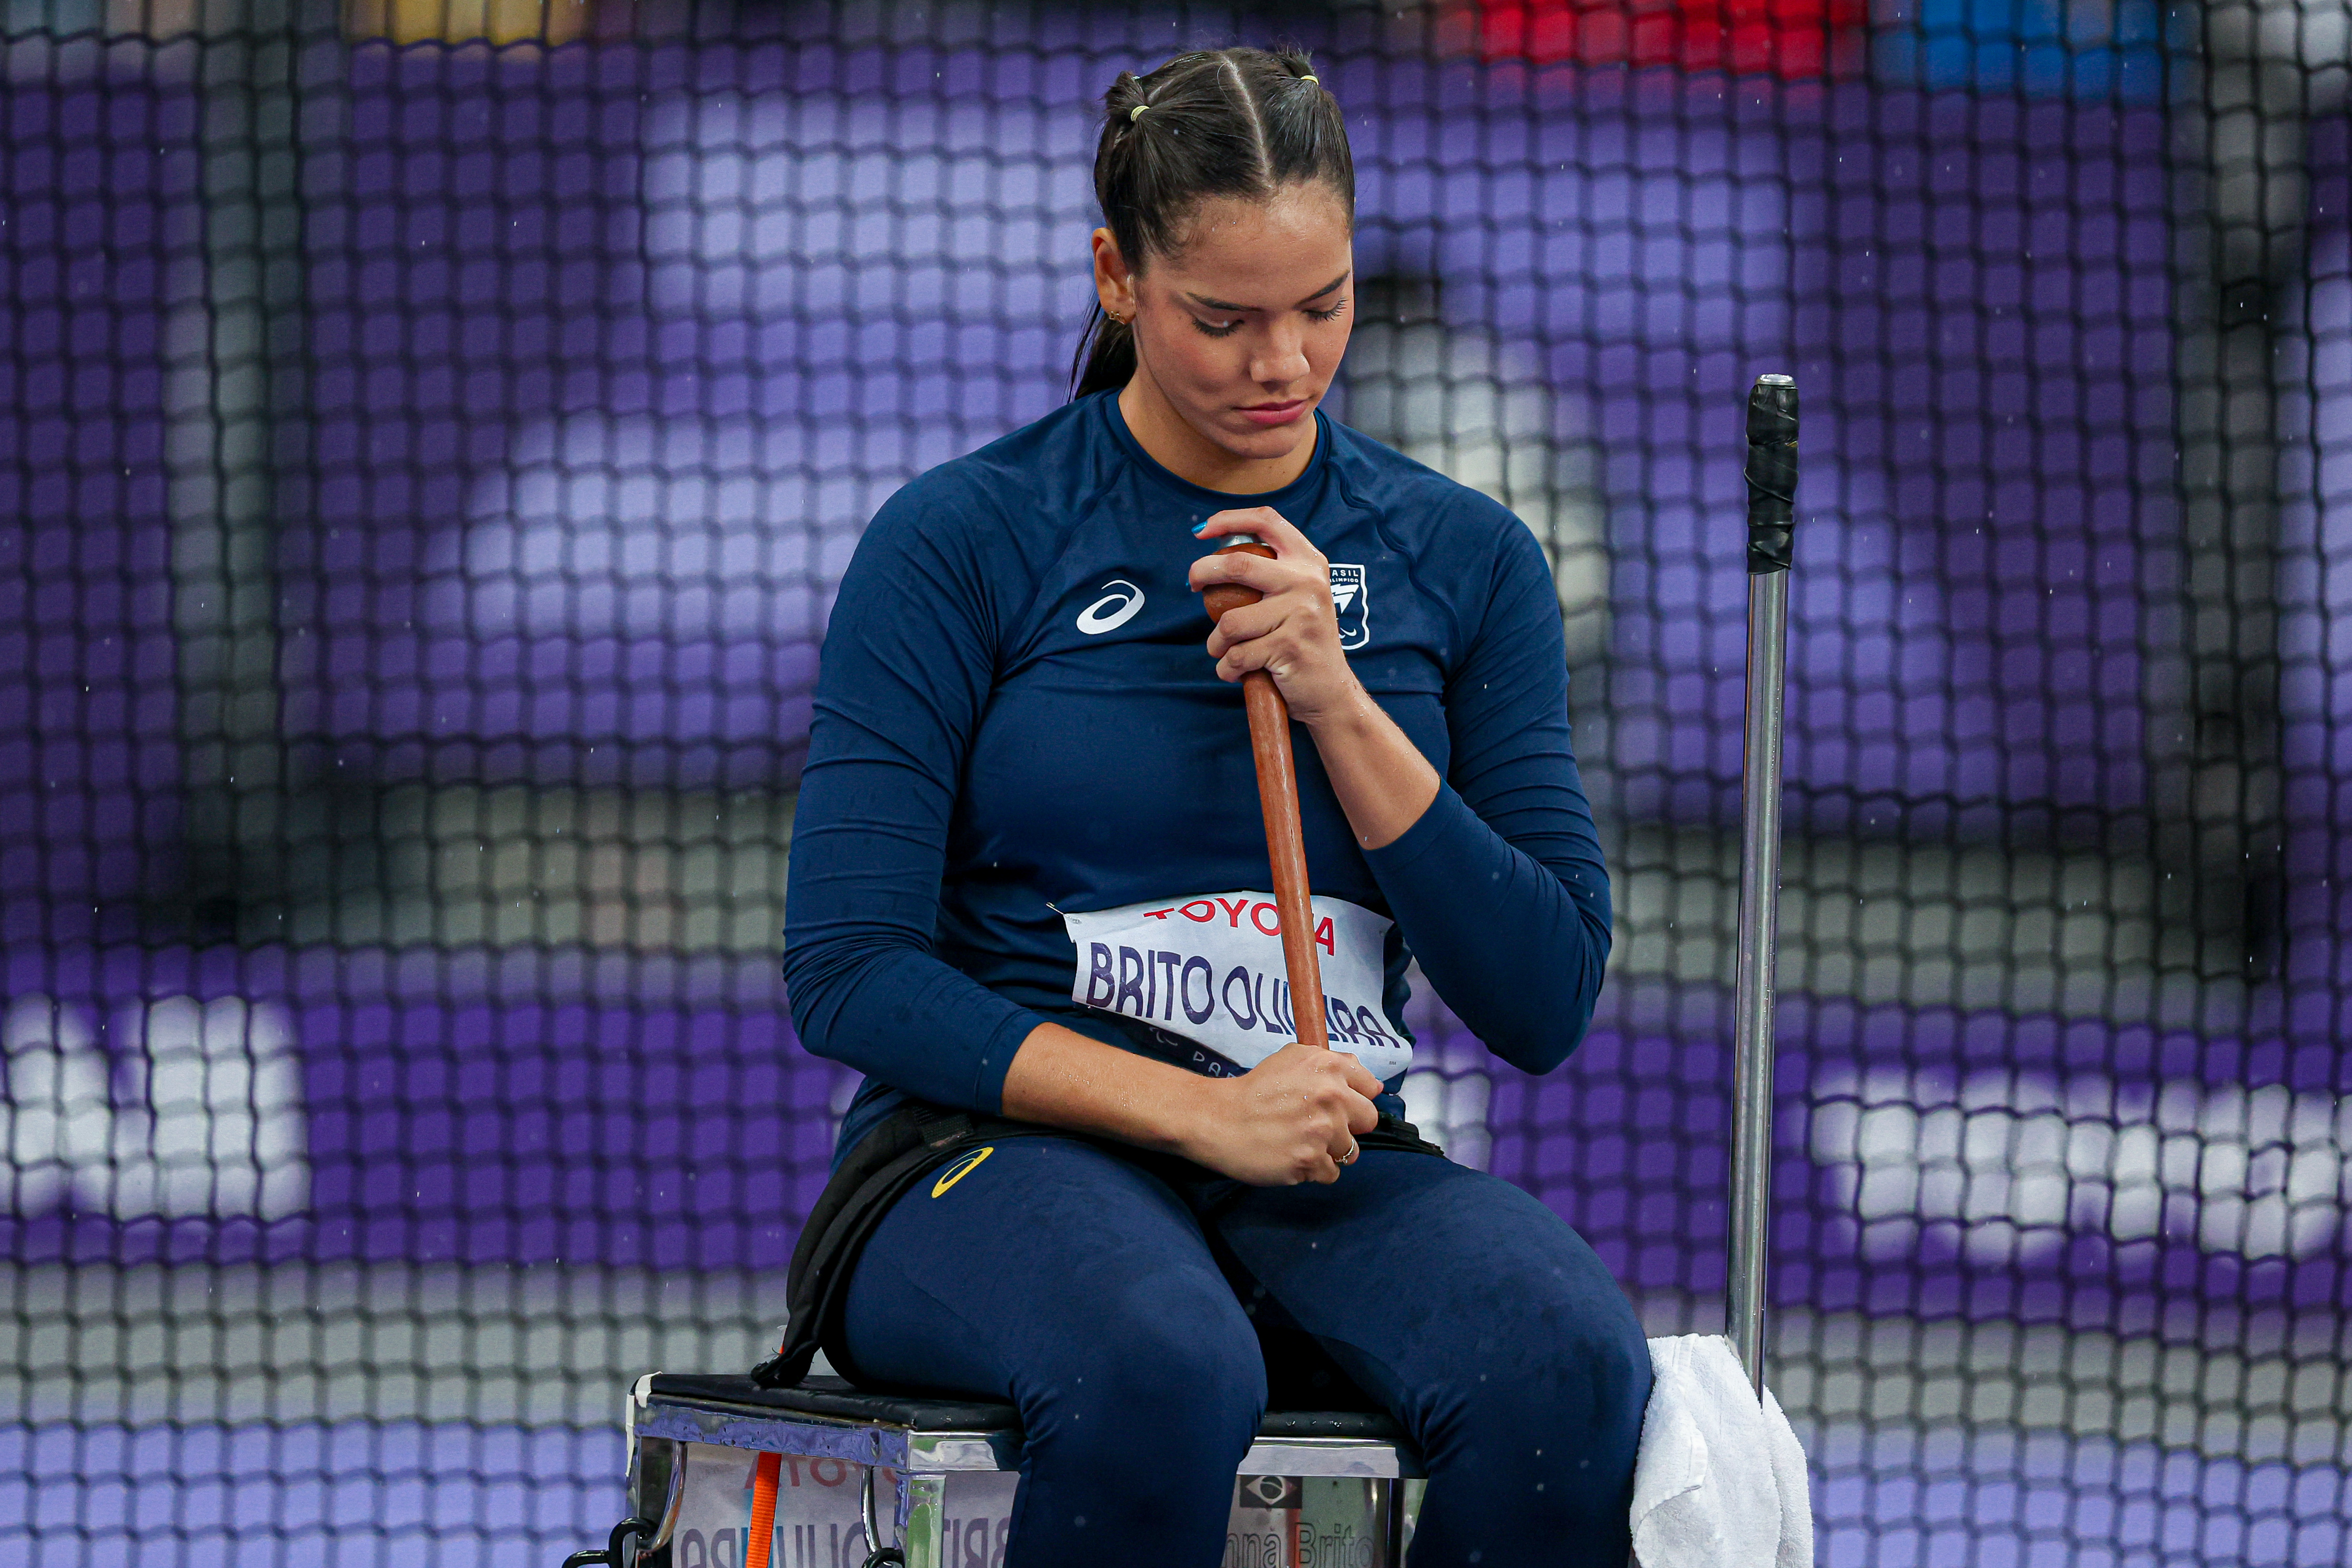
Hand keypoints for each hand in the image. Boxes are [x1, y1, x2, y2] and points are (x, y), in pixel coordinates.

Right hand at [1177, 1040, 1382, 1185]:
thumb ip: (1332, 1063)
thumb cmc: (1255, 1090)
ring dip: (1329, 1151)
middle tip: (1320, 1127)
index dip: (1356, 1099)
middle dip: (1349, 1126)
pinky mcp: (1310, 1160)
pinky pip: (1331, 1173)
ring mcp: (1322, 1130)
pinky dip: (1314, 1170)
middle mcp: (1331, 1096)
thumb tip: (1366, 1079)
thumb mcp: (1293, 1058)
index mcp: (1329, 1067)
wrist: (1219, 1119)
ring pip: (1350, 1151)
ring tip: (1300, 1143)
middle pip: (1368, 1121)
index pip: (1371, 1089)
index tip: (1340, 1106)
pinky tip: (1293, 1157)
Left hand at [1189, 507, 1360, 726]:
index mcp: (1309, 561)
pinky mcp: (1289, 646)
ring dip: (1215, 642)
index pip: (1267, 521)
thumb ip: (1272, 573)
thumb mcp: (1299, 596)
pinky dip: (1227, 668)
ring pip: (1229, 621)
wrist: (1331, 690)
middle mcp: (1308, 581)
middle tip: (1193, 586)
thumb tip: (1215, 557)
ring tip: (1223, 650)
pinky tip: (1235, 671)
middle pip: (1237, 564)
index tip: (1202, 531)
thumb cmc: (1303, 641)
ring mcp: (1301, 613)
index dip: (1229, 519)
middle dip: (1202, 573)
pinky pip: (1236, 655)